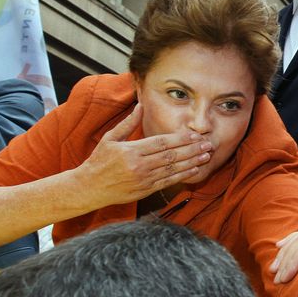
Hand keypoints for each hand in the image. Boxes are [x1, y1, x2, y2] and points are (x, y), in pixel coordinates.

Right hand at [78, 103, 212, 206]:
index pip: (162, 142)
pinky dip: (182, 175)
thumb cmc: (99, 160)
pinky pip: (168, 182)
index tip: (195, 134)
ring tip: (206, 156)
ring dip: (192, 162)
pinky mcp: (146, 190)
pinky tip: (194, 170)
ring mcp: (144, 179)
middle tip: (208, 144)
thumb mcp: (110, 138)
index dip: (180, 138)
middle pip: (171, 155)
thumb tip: (140, 105)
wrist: (89, 188)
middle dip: (192, 149)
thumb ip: (127, 123)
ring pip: (173, 169)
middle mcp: (140, 165)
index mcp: (132, 150)